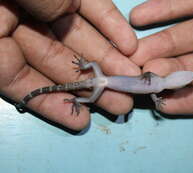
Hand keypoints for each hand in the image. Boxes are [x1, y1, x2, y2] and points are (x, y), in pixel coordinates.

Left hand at [0, 0, 139, 130]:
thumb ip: (80, 5)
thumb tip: (115, 36)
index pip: (88, 13)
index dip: (112, 31)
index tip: (132, 50)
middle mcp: (34, 18)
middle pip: (76, 48)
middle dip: (105, 69)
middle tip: (130, 89)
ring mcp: (14, 43)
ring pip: (56, 71)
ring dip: (87, 93)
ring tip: (117, 107)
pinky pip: (25, 87)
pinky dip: (51, 105)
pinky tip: (79, 120)